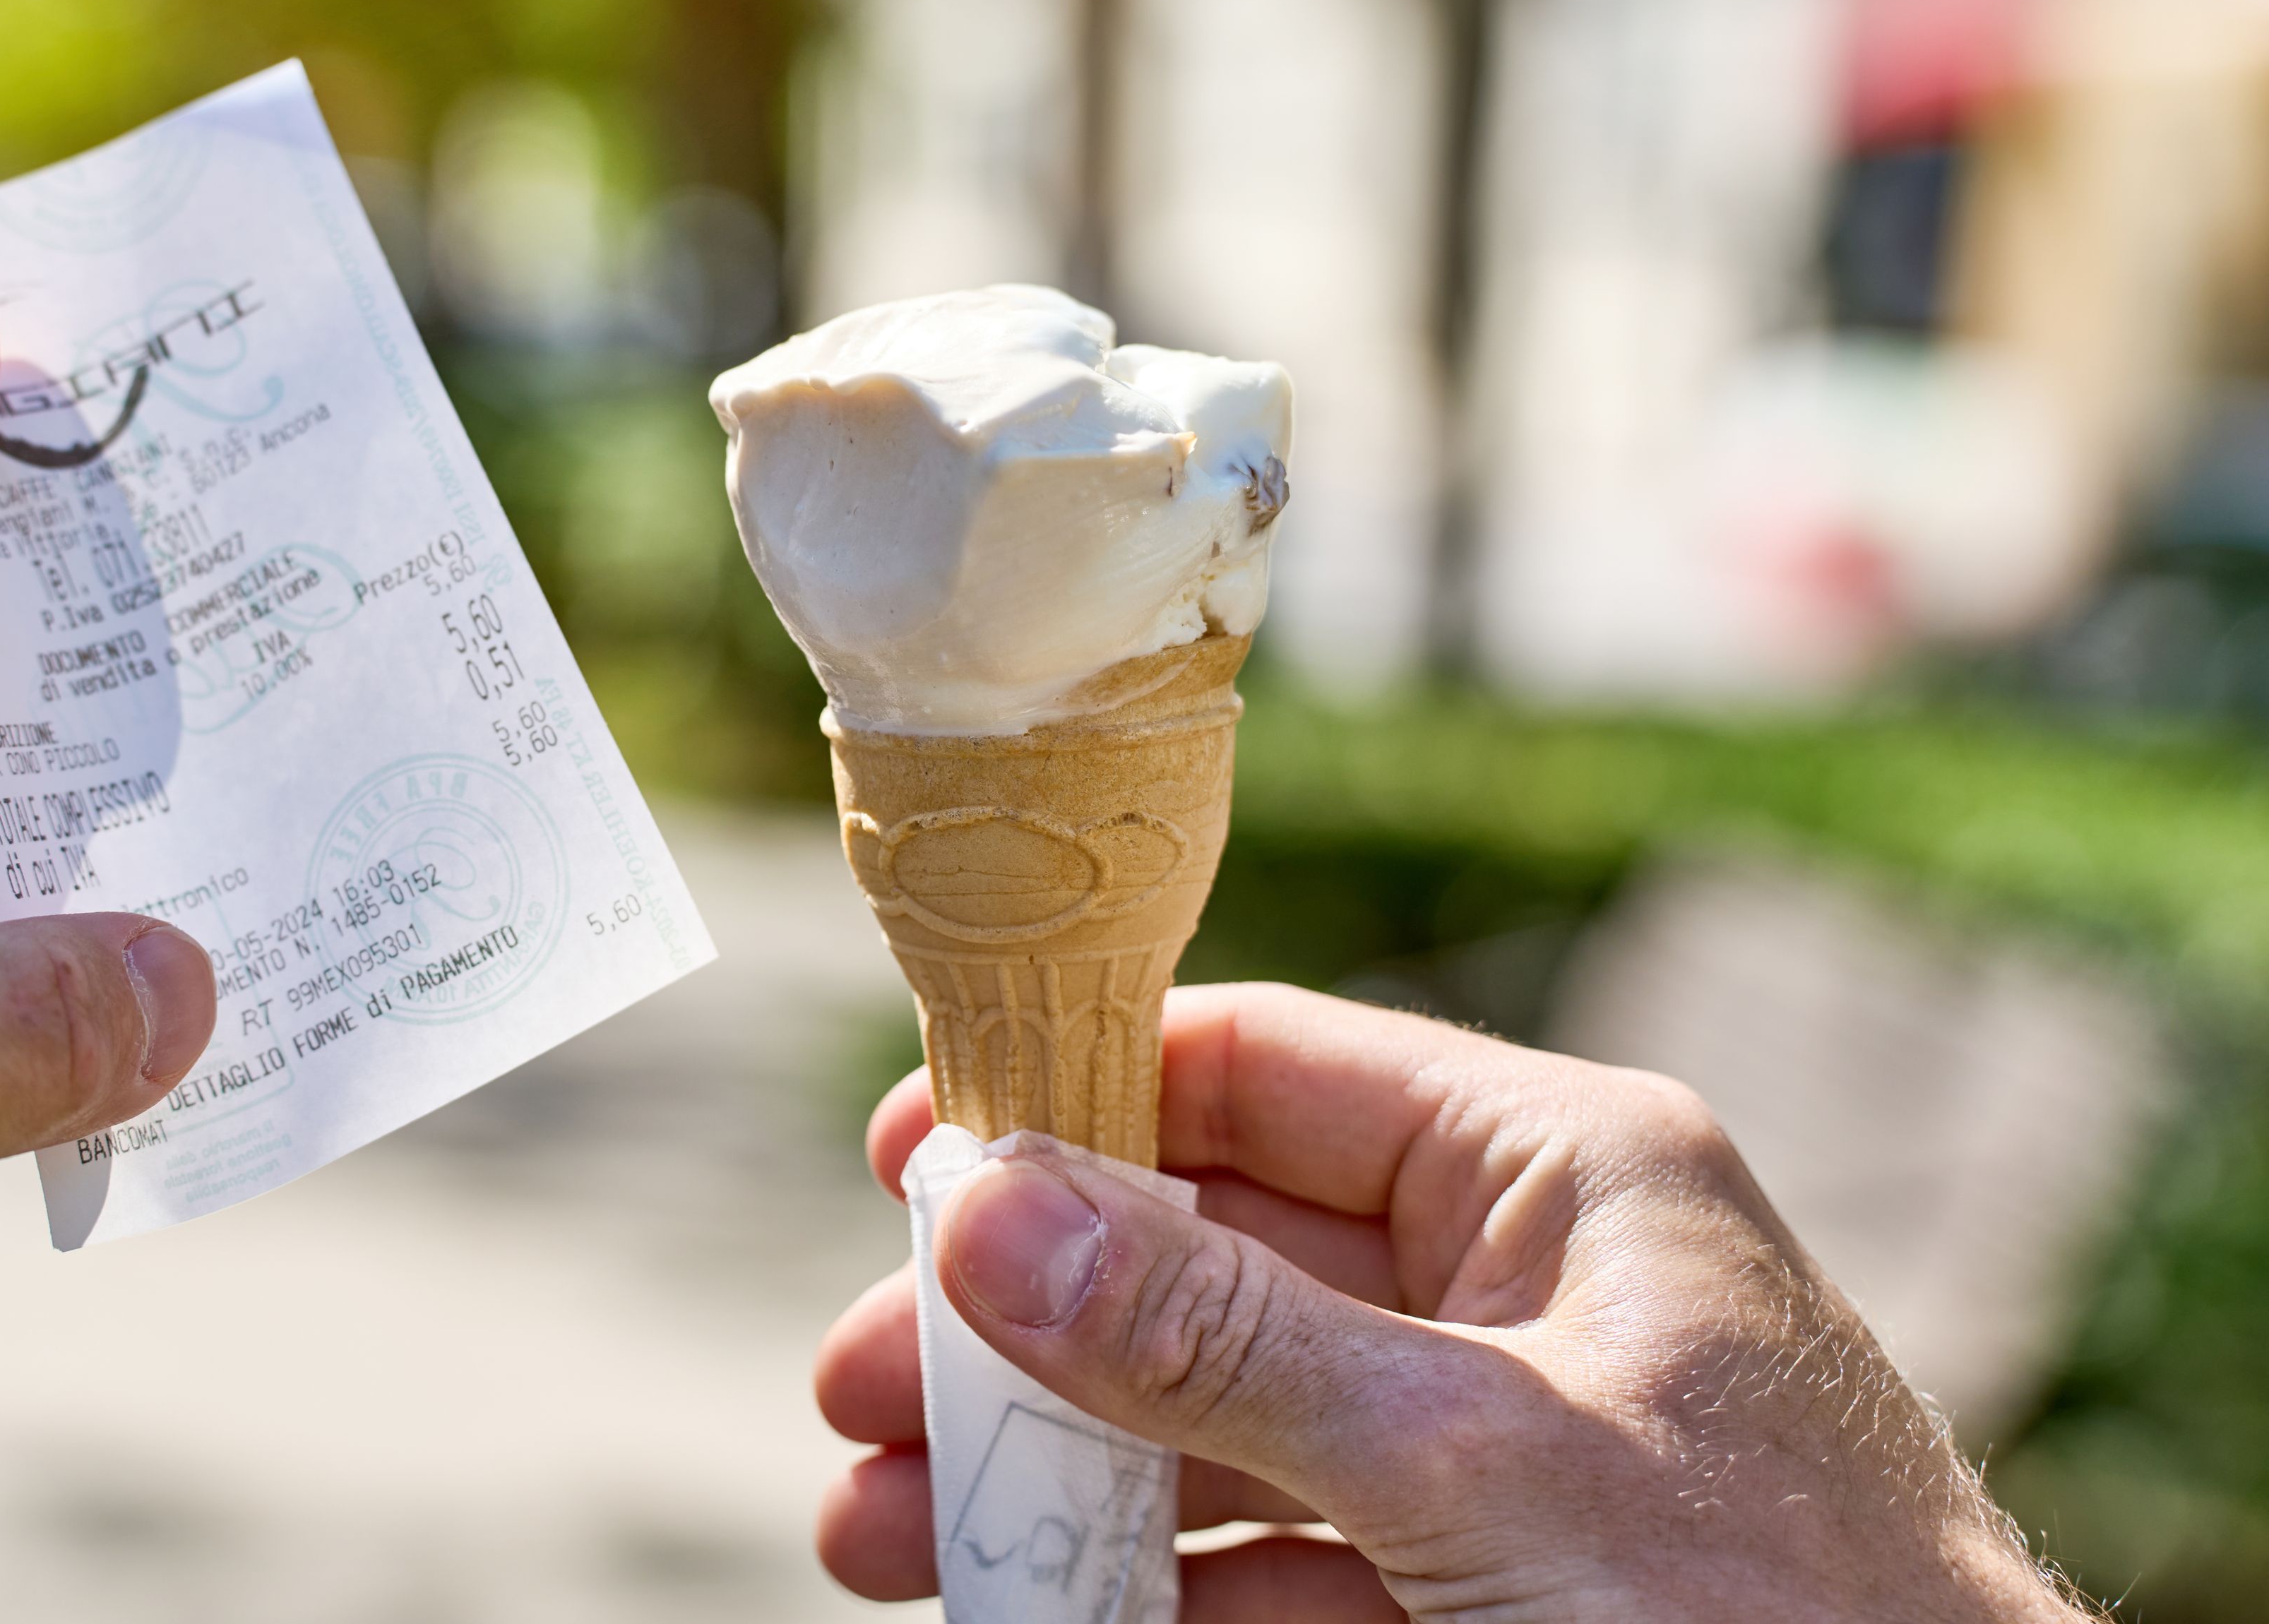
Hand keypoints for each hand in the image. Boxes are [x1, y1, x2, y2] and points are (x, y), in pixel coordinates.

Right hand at [815, 983, 2086, 1621]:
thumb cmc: (1778, 1617)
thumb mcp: (1473, 1459)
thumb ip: (1222, 1341)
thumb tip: (987, 1214)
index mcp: (1555, 1172)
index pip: (1268, 1069)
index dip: (1077, 1101)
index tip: (911, 1160)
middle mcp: (1513, 1284)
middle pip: (1210, 1260)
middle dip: (1025, 1329)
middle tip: (860, 1389)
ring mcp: (1492, 1442)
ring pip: (1220, 1423)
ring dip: (1054, 1473)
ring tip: (882, 1531)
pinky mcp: (1478, 1582)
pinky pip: (1277, 1559)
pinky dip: (1152, 1590)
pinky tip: (1029, 1612)